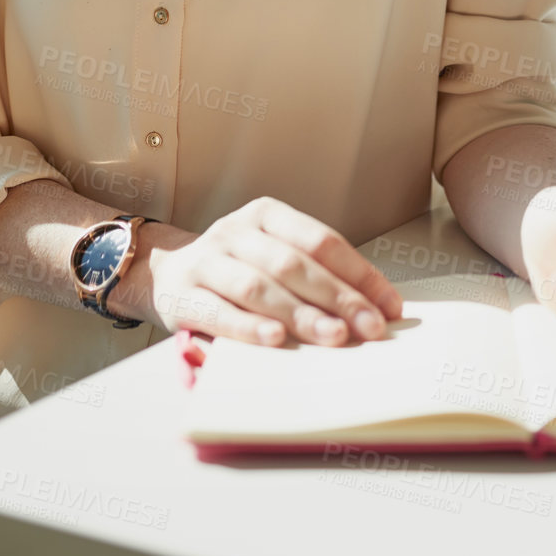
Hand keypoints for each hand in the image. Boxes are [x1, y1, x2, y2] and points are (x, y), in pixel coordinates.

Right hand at [119, 197, 404, 346]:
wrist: (165, 271)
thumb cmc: (236, 270)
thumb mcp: (272, 256)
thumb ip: (314, 275)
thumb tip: (375, 309)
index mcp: (266, 214)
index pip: (322, 241)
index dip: (359, 274)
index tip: (389, 307)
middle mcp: (235, 231)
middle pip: (294, 264)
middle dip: (338, 298)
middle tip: (370, 328)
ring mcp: (206, 260)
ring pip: (260, 287)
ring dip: (301, 314)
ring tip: (333, 337)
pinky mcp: (182, 295)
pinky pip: (219, 312)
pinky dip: (249, 327)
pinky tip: (276, 340)